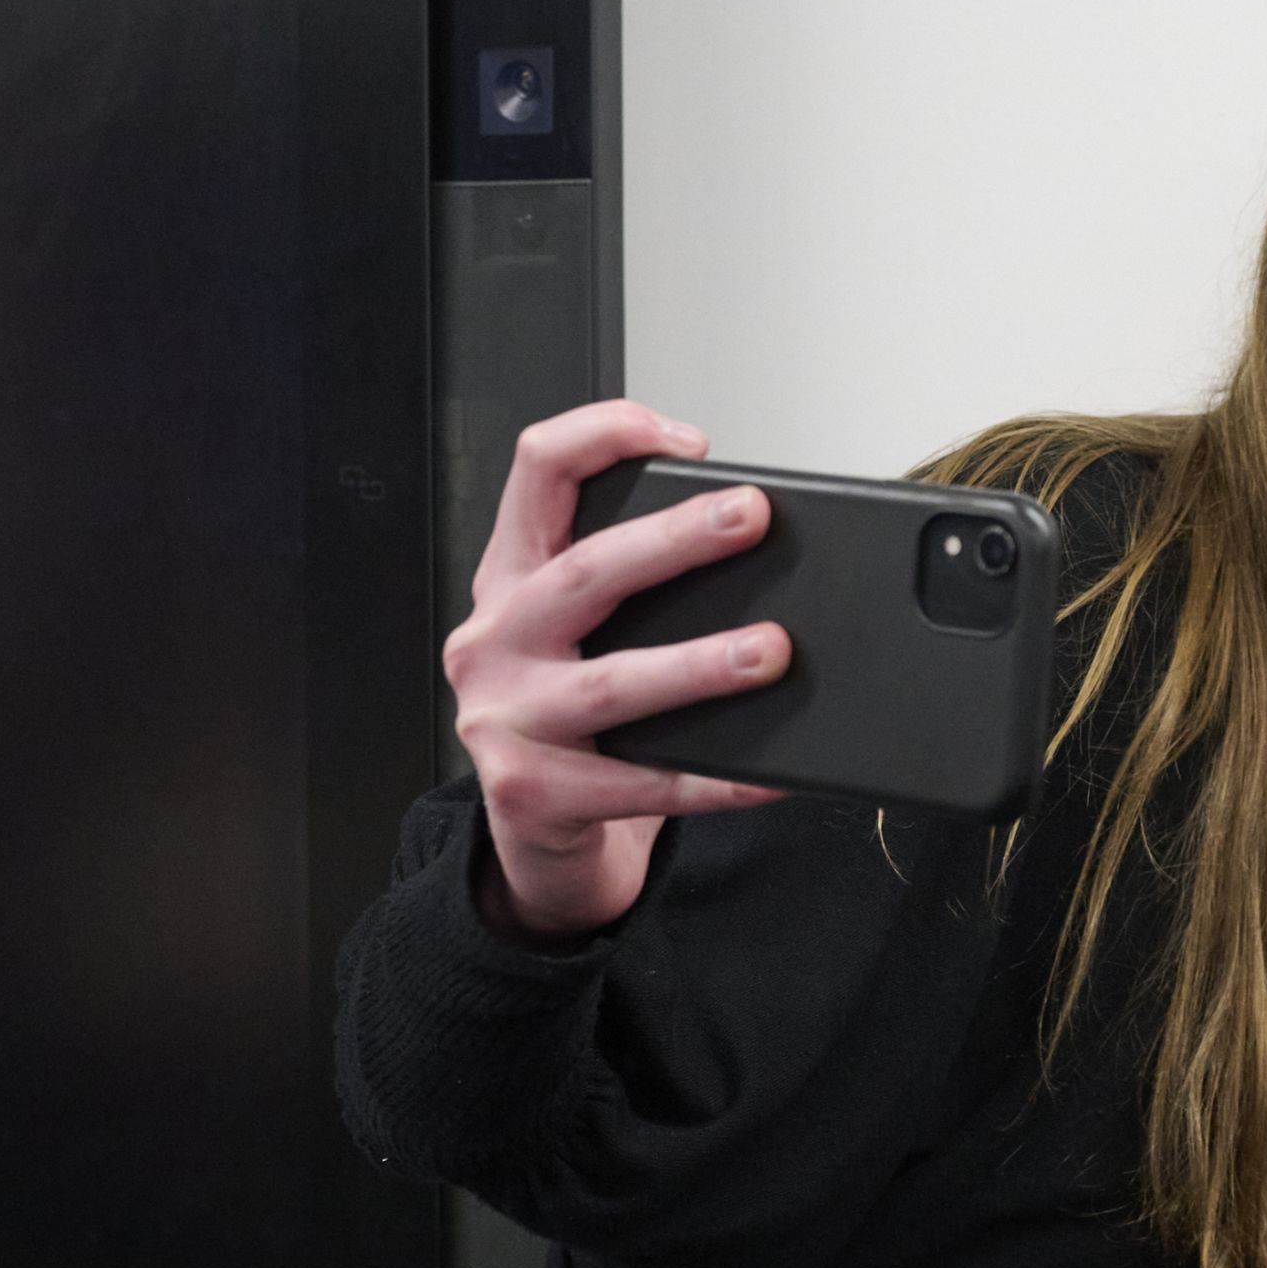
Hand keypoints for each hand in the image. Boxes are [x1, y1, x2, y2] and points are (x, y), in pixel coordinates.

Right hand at [447, 400, 787, 941]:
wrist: (537, 832)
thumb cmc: (578, 719)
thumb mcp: (587, 634)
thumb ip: (641, 587)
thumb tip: (758, 547)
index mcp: (511, 579)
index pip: (538, 472)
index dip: (604, 435)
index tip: (686, 440)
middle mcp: (496, 638)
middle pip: (583, 572)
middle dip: (673, 541)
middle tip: (751, 518)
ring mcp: (505, 718)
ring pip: (610, 684)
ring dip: (698, 664)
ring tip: (770, 651)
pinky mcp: (531, 792)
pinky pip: (641, 785)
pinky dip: (715, 780)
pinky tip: (770, 773)